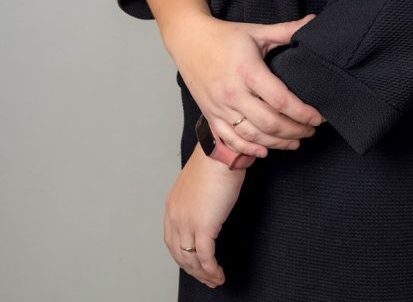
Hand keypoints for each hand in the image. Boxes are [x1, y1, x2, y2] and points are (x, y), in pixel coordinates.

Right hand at [164, 13, 326, 159]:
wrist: (188, 40)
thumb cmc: (224, 36)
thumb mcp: (257, 31)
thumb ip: (287, 30)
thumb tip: (313, 21)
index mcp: (247, 70)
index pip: (281, 100)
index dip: (303, 112)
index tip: (319, 116)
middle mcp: (233, 93)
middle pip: (269, 123)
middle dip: (296, 130)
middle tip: (312, 129)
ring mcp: (220, 107)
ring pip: (252, 135)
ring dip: (277, 143)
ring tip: (296, 141)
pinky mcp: (210, 115)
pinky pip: (231, 140)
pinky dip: (249, 149)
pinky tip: (265, 150)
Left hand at [164, 143, 243, 288]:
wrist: (221, 152)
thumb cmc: (216, 161)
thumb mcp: (200, 183)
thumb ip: (198, 200)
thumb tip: (208, 209)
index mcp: (173, 205)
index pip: (171, 239)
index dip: (182, 255)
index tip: (194, 263)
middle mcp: (175, 215)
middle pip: (179, 253)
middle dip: (192, 270)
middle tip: (205, 278)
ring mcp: (187, 222)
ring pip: (191, 259)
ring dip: (203, 274)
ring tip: (215, 280)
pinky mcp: (203, 226)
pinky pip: (205, 257)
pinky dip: (211, 270)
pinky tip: (218, 275)